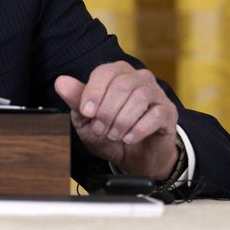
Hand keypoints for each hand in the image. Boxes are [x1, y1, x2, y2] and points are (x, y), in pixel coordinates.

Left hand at [54, 61, 178, 179]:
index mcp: (116, 73)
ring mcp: (156, 93)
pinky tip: (129, 138)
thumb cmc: (110, 133)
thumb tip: (61, 81)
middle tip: (100, 130)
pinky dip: (138, 129)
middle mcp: (138, 78)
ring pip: (139, 97)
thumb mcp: (87, 120)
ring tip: (114, 135)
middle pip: (122, 85)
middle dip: (107, 111)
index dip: (93, 92)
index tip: (86, 113)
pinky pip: (155, 114)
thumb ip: (76, 100)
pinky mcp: (168, 112)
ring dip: (122, 120)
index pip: (104, 72)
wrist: (135, 157)